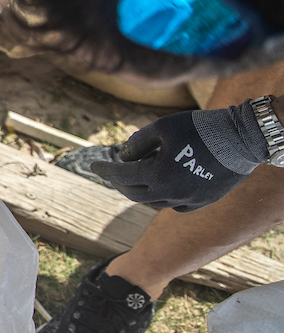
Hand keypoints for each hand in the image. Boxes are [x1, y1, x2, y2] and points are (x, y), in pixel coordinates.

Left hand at [93, 103, 268, 211]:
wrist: (241, 139)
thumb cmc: (198, 128)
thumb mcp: (162, 127)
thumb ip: (138, 142)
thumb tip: (123, 154)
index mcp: (157, 174)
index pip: (121, 175)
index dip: (104, 170)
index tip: (93, 166)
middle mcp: (170, 193)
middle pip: (134, 193)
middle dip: (119, 182)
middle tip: (112, 172)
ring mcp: (188, 200)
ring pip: (153, 201)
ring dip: (140, 190)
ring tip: (135, 175)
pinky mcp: (202, 202)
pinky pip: (174, 205)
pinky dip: (161, 197)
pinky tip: (160, 186)